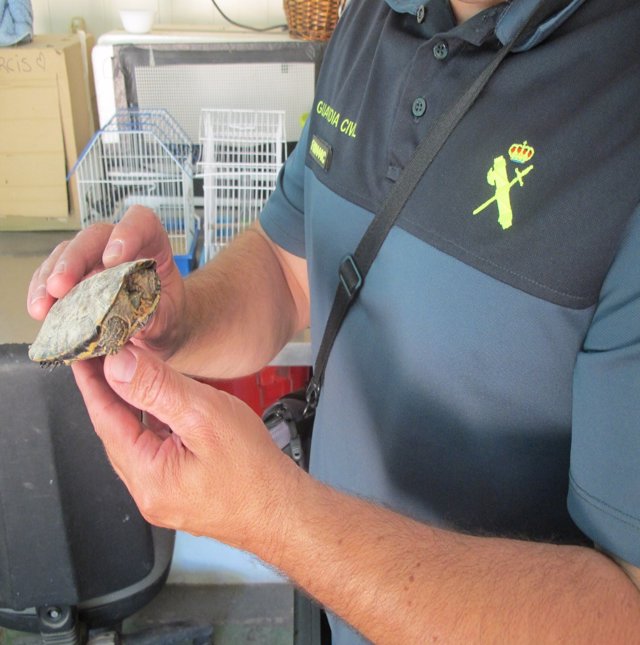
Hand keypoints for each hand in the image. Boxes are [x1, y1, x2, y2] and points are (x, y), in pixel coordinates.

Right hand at [27, 206, 185, 358]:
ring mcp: (92, 258)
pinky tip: (39, 309)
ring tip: (43, 306)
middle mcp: (118, 245)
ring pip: (66, 253)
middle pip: (94, 237)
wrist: (157, 329)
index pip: (142, 223)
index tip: (113, 259)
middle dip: (74, 261)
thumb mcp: (168, 318)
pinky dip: (41, 292)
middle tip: (61, 287)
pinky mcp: (73, 276)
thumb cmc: (165, 315)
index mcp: (152, 246)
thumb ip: (157, 317)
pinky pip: (51, 275)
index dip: (128, 232)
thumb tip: (139, 323)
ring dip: (50, 278)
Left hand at [71, 346, 299, 553]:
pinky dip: (151, 424)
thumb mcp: (206, 418)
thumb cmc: (255, 471)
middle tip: (103, 359)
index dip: (93, 384)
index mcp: (148, 477)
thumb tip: (120, 365)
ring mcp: (162, 494)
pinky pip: (154, 451)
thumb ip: (160, 389)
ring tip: (126, 377)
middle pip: (117, 433)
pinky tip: (159, 408)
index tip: (84, 356)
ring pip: (136, 442)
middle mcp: (148, 491)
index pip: (106, 420)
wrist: (284, 511)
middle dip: (108, 393)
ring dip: (129, 408)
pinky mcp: (179, 491)